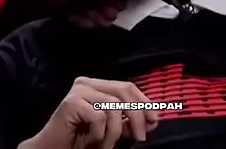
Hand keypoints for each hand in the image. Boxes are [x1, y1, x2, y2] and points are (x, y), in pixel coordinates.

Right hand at [26, 77, 158, 148]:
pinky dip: (100, 135)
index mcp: (97, 85)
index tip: (154, 120)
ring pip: (113, 107)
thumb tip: (152, 119)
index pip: (127, 86)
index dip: (143, 102)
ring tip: (106, 146)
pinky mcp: (71, 102)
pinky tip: (91, 141)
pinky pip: (99, 117)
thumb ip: (128, 122)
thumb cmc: (80, 141)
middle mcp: (87, 82)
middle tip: (141, 137)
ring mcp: (78, 90)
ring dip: (115, 133)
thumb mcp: (111, 131)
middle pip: (123, 92)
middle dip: (137, 116)